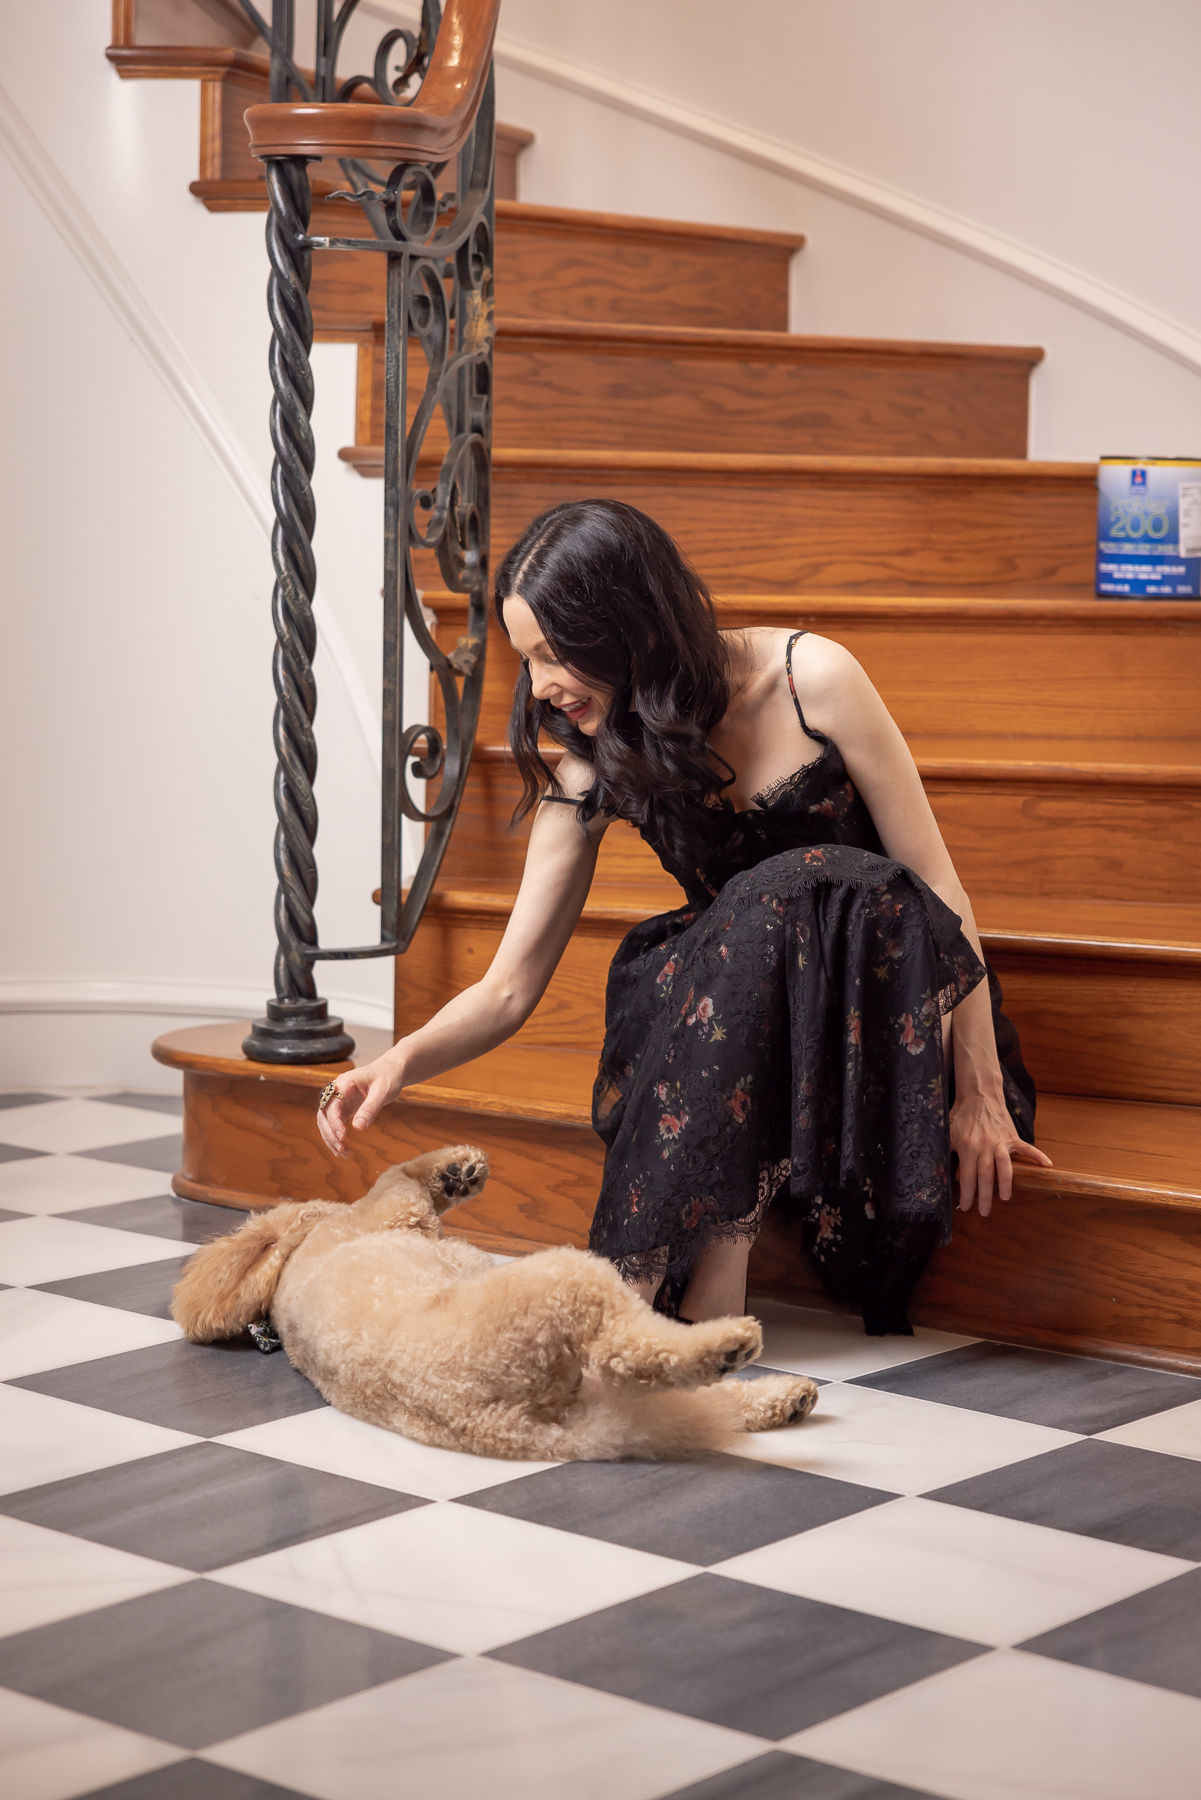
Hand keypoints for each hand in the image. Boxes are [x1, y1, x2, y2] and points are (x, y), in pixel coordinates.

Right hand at [316, 1055, 404, 1158]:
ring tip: (343, 1154)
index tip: (343, 1136)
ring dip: (331, 1138)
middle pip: (324, 1114)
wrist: (392, 1071)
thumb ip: (370, 1109)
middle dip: (330, 1133)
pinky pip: (335, 1124)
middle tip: (341, 1149)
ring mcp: (339, 1100)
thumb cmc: (388, 1077)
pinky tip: (343, 1150)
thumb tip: (357, 1128)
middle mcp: (336, 1091)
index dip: (334, 1121)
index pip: (332, 1104)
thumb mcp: (382, 1092)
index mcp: (344, 1083)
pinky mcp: (344, 1108)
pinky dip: (337, 1137)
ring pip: (326, 1122)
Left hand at [950, 1085, 1052, 1216]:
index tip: (966, 1207)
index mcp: (968, 1147)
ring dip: (1006, 1183)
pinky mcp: (1012, 1136)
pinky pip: (1026, 1148)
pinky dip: (1038, 1156)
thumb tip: (944, 1171)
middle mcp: (985, 1146)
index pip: (967, 1176)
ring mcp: (1000, 1141)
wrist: (979, 1093)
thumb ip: (948, 1151)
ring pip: (1005, 1166)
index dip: (967, 1194)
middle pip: (986, 1176)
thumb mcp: (948, 1131)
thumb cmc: (961, 1114)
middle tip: (984, 1213)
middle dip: (985, 1197)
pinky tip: (1047, 1166)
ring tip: (1005, 1198)